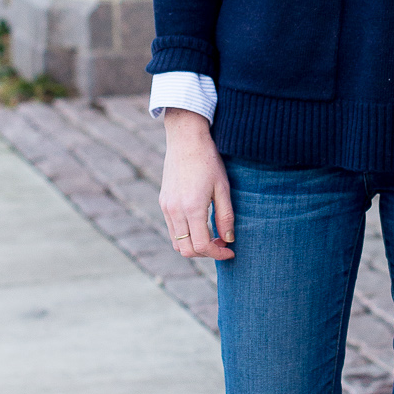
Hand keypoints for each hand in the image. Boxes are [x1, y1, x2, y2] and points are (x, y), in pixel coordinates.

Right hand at [160, 109, 234, 260]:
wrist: (186, 139)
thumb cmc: (209, 161)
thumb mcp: (223, 188)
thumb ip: (225, 216)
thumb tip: (228, 239)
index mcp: (192, 208)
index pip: (202, 246)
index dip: (218, 254)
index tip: (230, 251)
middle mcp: (175, 211)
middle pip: (187, 250)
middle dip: (206, 253)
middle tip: (221, 244)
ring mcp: (166, 207)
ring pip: (176, 242)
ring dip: (194, 246)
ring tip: (212, 235)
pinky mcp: (163, 202)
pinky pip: (172, 229)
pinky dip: (185, 235)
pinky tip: (200, 224)